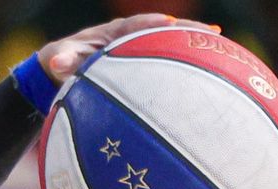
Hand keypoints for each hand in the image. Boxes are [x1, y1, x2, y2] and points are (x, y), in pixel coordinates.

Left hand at [38, 13, 213, 84]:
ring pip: (171, 43)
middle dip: (186, 29)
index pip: (136, 25)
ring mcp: (141, 48)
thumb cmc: (63, 62)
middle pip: (164, 30)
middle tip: (210, 32)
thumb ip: (64, 59)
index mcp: (114, 32)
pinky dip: (186, 65)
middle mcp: (132, 36)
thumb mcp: (60, 60)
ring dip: (193, 44)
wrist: (65, 67)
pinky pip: (168, 61)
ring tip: (220, 46)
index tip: (168, 25)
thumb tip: (57, 60)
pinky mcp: (145, 62)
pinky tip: (210, 75)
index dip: (152, 25)